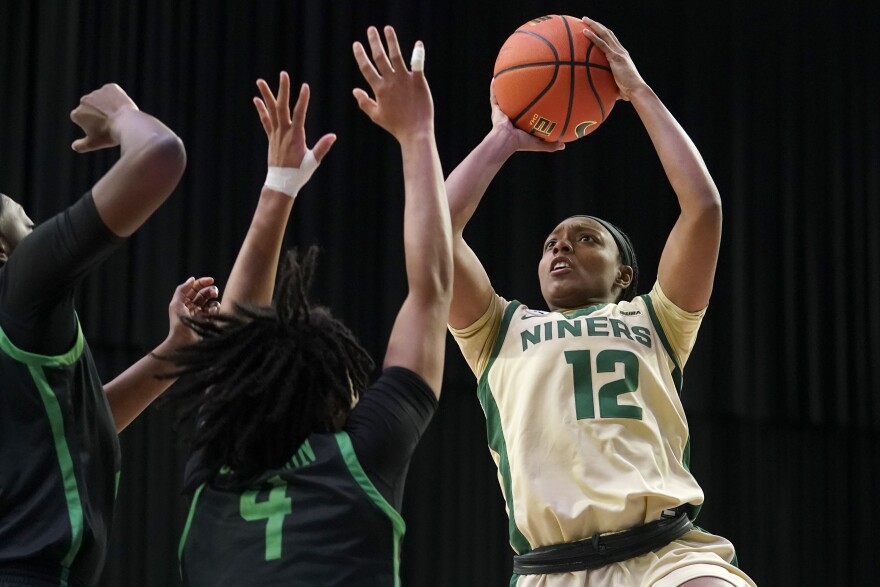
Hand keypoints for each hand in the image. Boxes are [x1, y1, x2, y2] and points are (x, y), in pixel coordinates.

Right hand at [70, 83, 139, 151]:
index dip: (93, 125)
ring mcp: (97, 92)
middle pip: (92, 108)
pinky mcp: (110, 87)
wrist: (127, 123)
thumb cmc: (109, 135)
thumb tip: (75, 147)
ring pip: (102, 100)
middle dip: (98, 114)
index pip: (82, 119)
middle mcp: (84, 100)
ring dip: (108, 105)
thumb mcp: (94, 143)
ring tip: (118, 116)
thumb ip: (81, 146)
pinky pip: (113, 92)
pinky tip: (122, 106)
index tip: (102, 129)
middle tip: (111, 123)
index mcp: (77, 113)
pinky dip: (117, 98)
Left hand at [166, 276, 219, 346]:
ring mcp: (202, 313)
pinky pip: (216, 310)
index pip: (195, 288)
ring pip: (212, 301)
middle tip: (214, 293)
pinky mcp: (209, 320)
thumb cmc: (178, 323)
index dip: (203, 282)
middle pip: (205, 293)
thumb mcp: (176, 304)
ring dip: (214, 299)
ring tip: (213, 303)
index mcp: (185, 302)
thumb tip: (193, 279)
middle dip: (210, 290)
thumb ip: (182, 289)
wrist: (184, 341)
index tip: (211, 280)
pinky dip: (215, 308)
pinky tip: (212, 312)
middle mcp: (194, 306)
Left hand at [254, 72, 335, 166]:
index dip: (303, 100)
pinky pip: (266, 120)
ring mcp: (276, 134)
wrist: (281, 183)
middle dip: (283, 90)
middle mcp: (283, 132)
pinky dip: (262, 109)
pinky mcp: (271, 137)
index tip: (305, 86)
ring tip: (260, 81)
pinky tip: (257, 99)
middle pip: (282, 107)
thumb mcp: (313, 161)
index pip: (300, 114)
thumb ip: (322, 147)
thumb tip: (333, 136)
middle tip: (283, 74)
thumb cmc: (299, 173)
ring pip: (271, 111)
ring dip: (266, 95)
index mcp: (295, 136)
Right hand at [352, 26, 432, 142]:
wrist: (415, 131)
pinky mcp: (419, 81)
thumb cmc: (395, 125)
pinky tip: (418, 43)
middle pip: (380, 57)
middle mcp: (391, 81)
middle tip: (371, 29)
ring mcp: (405, 80)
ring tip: (387, 28)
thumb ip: (364, 102)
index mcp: (379, 89)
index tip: (356, 44)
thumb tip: (355, 90)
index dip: (360, 55)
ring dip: (391, 40)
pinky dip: (418, 53)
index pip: (366, 68)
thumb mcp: (376, 116)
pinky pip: (418, 63)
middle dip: (374, 42)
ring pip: (396, 56)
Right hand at [488, 79, 563, 152]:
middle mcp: (510, 117)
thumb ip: (551, 145)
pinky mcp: (495, 109)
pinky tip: (495, 77)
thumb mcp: (539, 143)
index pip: (526, 114)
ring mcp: (502, 112)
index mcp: (520, 125)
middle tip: (527, 83)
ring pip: (504, 97)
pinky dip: (494, 87)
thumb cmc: (521, 143)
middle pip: (516, 103)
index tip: (539, 98)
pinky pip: (494, 96)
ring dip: (506, 88)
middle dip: (520, 94)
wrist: (505, 141)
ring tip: (510, 75)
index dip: (531, 107)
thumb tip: (564, 146)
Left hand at [581, 17, 647, 101]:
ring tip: (584, 19)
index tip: (594, 28)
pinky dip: (593, 37)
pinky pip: (602, 44)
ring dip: (594, 25)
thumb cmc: (627, 92)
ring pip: (605, 34)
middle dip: (597, 25)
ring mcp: (618, 52)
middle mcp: (621, 51)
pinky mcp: (615, 57)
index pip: (611, 40)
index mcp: (621, 55)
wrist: (636, 91)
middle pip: (608, 33)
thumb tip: (601, 94)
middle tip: (586, 20)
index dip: (603, 33)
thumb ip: (608, 86)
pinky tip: (584, 32)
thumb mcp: (616, 86)